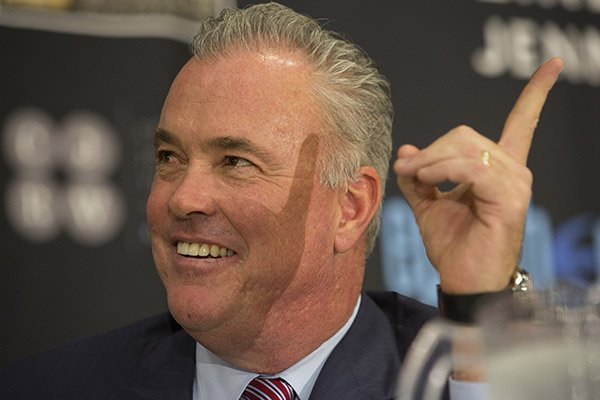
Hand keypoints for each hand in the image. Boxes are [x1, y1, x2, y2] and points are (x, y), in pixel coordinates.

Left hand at [393, 58, 562, 293]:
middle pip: (465, 134)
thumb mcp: (428, 203)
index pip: (522, 122)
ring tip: (413, 176)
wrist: (463, 279)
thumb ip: (420, 176)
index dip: (536, 93)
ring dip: (430, 160)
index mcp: (499, 169)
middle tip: (406, 168)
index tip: (553, 65)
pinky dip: (441, 170)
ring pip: (465, 149)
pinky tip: (427, 179)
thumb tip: (407, 148)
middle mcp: (513, 170)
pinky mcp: (510, 198)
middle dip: (429, 150)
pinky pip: (471, 168)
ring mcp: (516, 183)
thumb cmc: (452, 244)